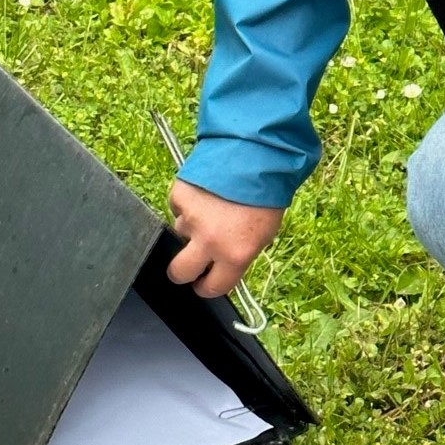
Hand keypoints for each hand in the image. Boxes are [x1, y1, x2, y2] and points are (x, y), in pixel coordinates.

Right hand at [167, 179, 283, 297]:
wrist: (256, 156)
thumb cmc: (266, 195)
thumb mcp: (263, 234)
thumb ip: (239, 254)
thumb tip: (224, 265)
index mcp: (235, 255)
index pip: (212, 288)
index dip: (207, 288)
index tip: (203, 284)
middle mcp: (209, 241)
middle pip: (178, 272)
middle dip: (182, 272)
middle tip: (190, 263)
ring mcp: (190, 219)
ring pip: (179, 234)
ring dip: (189, 228)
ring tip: (209, 210)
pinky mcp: (179, 197)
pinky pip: (178, 209)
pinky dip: (187, 205)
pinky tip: (204, 194)